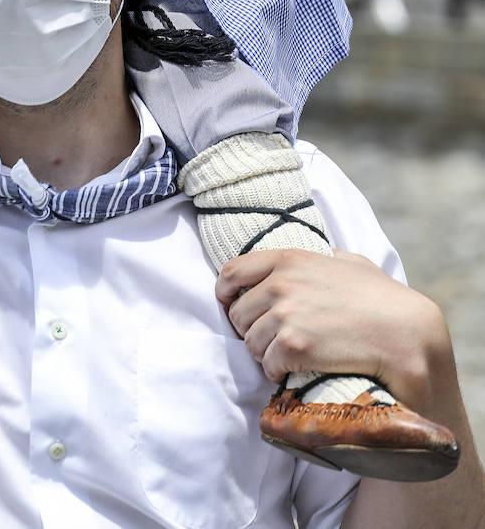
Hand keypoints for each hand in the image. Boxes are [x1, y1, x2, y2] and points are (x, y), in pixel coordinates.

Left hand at [215, 248, 446, 407]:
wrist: (403, 332)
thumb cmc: (382, 298)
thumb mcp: (350, 263)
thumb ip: (325, 258)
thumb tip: (324, 255)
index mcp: (288, 258)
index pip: (232, 272)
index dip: (225, 292)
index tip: (230, 305)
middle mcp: (280, 283)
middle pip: (237, 314)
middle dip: (251, 330)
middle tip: (273, 341)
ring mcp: (285, 314)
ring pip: (250, 343)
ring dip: (265, 354)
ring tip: (288, 356)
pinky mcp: (292, 346)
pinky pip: (267, 365)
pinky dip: (278, 372)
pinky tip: (297, 370)